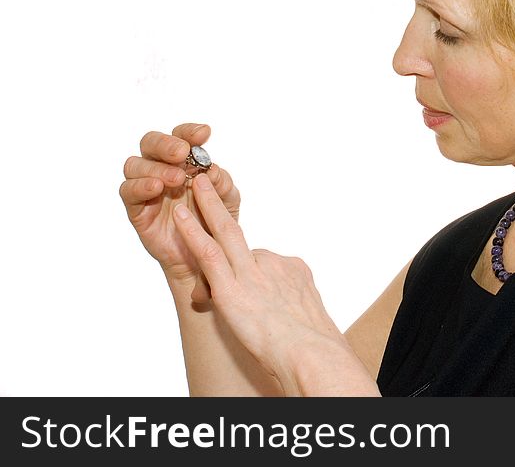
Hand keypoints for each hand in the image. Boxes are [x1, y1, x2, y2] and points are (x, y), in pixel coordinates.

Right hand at [119, 123, 240, 284]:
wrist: (207, 259)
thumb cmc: (216, 223)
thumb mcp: (228, 202)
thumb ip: (223, 184)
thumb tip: (213, 170)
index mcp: (185, 162)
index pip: (180, 137)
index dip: (189, 132)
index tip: (204, 133)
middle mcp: (162, 170)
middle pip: (150, 143)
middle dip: (165, 144)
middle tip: (182, 152)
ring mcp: (147, 189)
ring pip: (135, 165)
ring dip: (155, 167)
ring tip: (176, 179)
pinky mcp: (137, 210)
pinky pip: (128, 192)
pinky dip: (140, 186)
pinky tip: (157, 188)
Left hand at [172, 174, 374, 394]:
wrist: (311, 353)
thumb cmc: (313, 347)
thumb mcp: (311, 317)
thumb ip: (295, 305)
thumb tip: (289, 311)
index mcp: (293, 271)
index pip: (262, 260)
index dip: (245, 263)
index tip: (237, 270)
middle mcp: (273, 264)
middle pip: (240, 233)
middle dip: (220, 207)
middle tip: (208, 182)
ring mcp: (252, 274)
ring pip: (225, 233)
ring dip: (208, 205)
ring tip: (197, 183)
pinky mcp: (232, 289)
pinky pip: (209, 254)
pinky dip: (193, 232)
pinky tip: (181, 216)